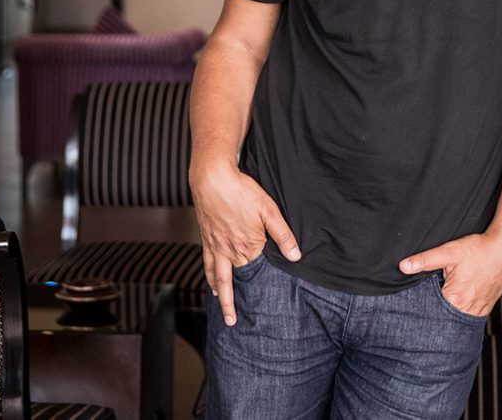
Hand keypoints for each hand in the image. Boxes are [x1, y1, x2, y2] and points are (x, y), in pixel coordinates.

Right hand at [190, 161, 299, 326]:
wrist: (212, 178)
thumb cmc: (241, 191)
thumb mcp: (269, 211)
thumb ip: (283, 235)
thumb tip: (295, 256)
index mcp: (246, 247)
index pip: (254, 275)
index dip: (258, 290)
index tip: (262, 308)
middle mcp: (228, 251)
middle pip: (230, 283)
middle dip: (231, 304)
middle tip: (232, 322)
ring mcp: (215, 245)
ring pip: (215, 276)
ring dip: (219, 293)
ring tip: (221, 305)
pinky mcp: (206, 237)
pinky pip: (205, 262)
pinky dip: (207, 274)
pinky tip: (209, 279)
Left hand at [399, 230, 501, 316]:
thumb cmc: (480, 249)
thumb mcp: (449, 251)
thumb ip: (425, 260)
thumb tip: (403, 266)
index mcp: (455, 299)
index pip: (431, 312)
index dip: (422, 309)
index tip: (414, 309)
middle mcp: (468, 309)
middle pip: (445, 317)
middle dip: (436, 313)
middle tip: (427, 310)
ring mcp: (480, 309)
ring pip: (459, 318)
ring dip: (450, 314)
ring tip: (443, 307)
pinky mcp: (488, 305)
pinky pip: (471, 315)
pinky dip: (463, 312)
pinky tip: (458, 304)